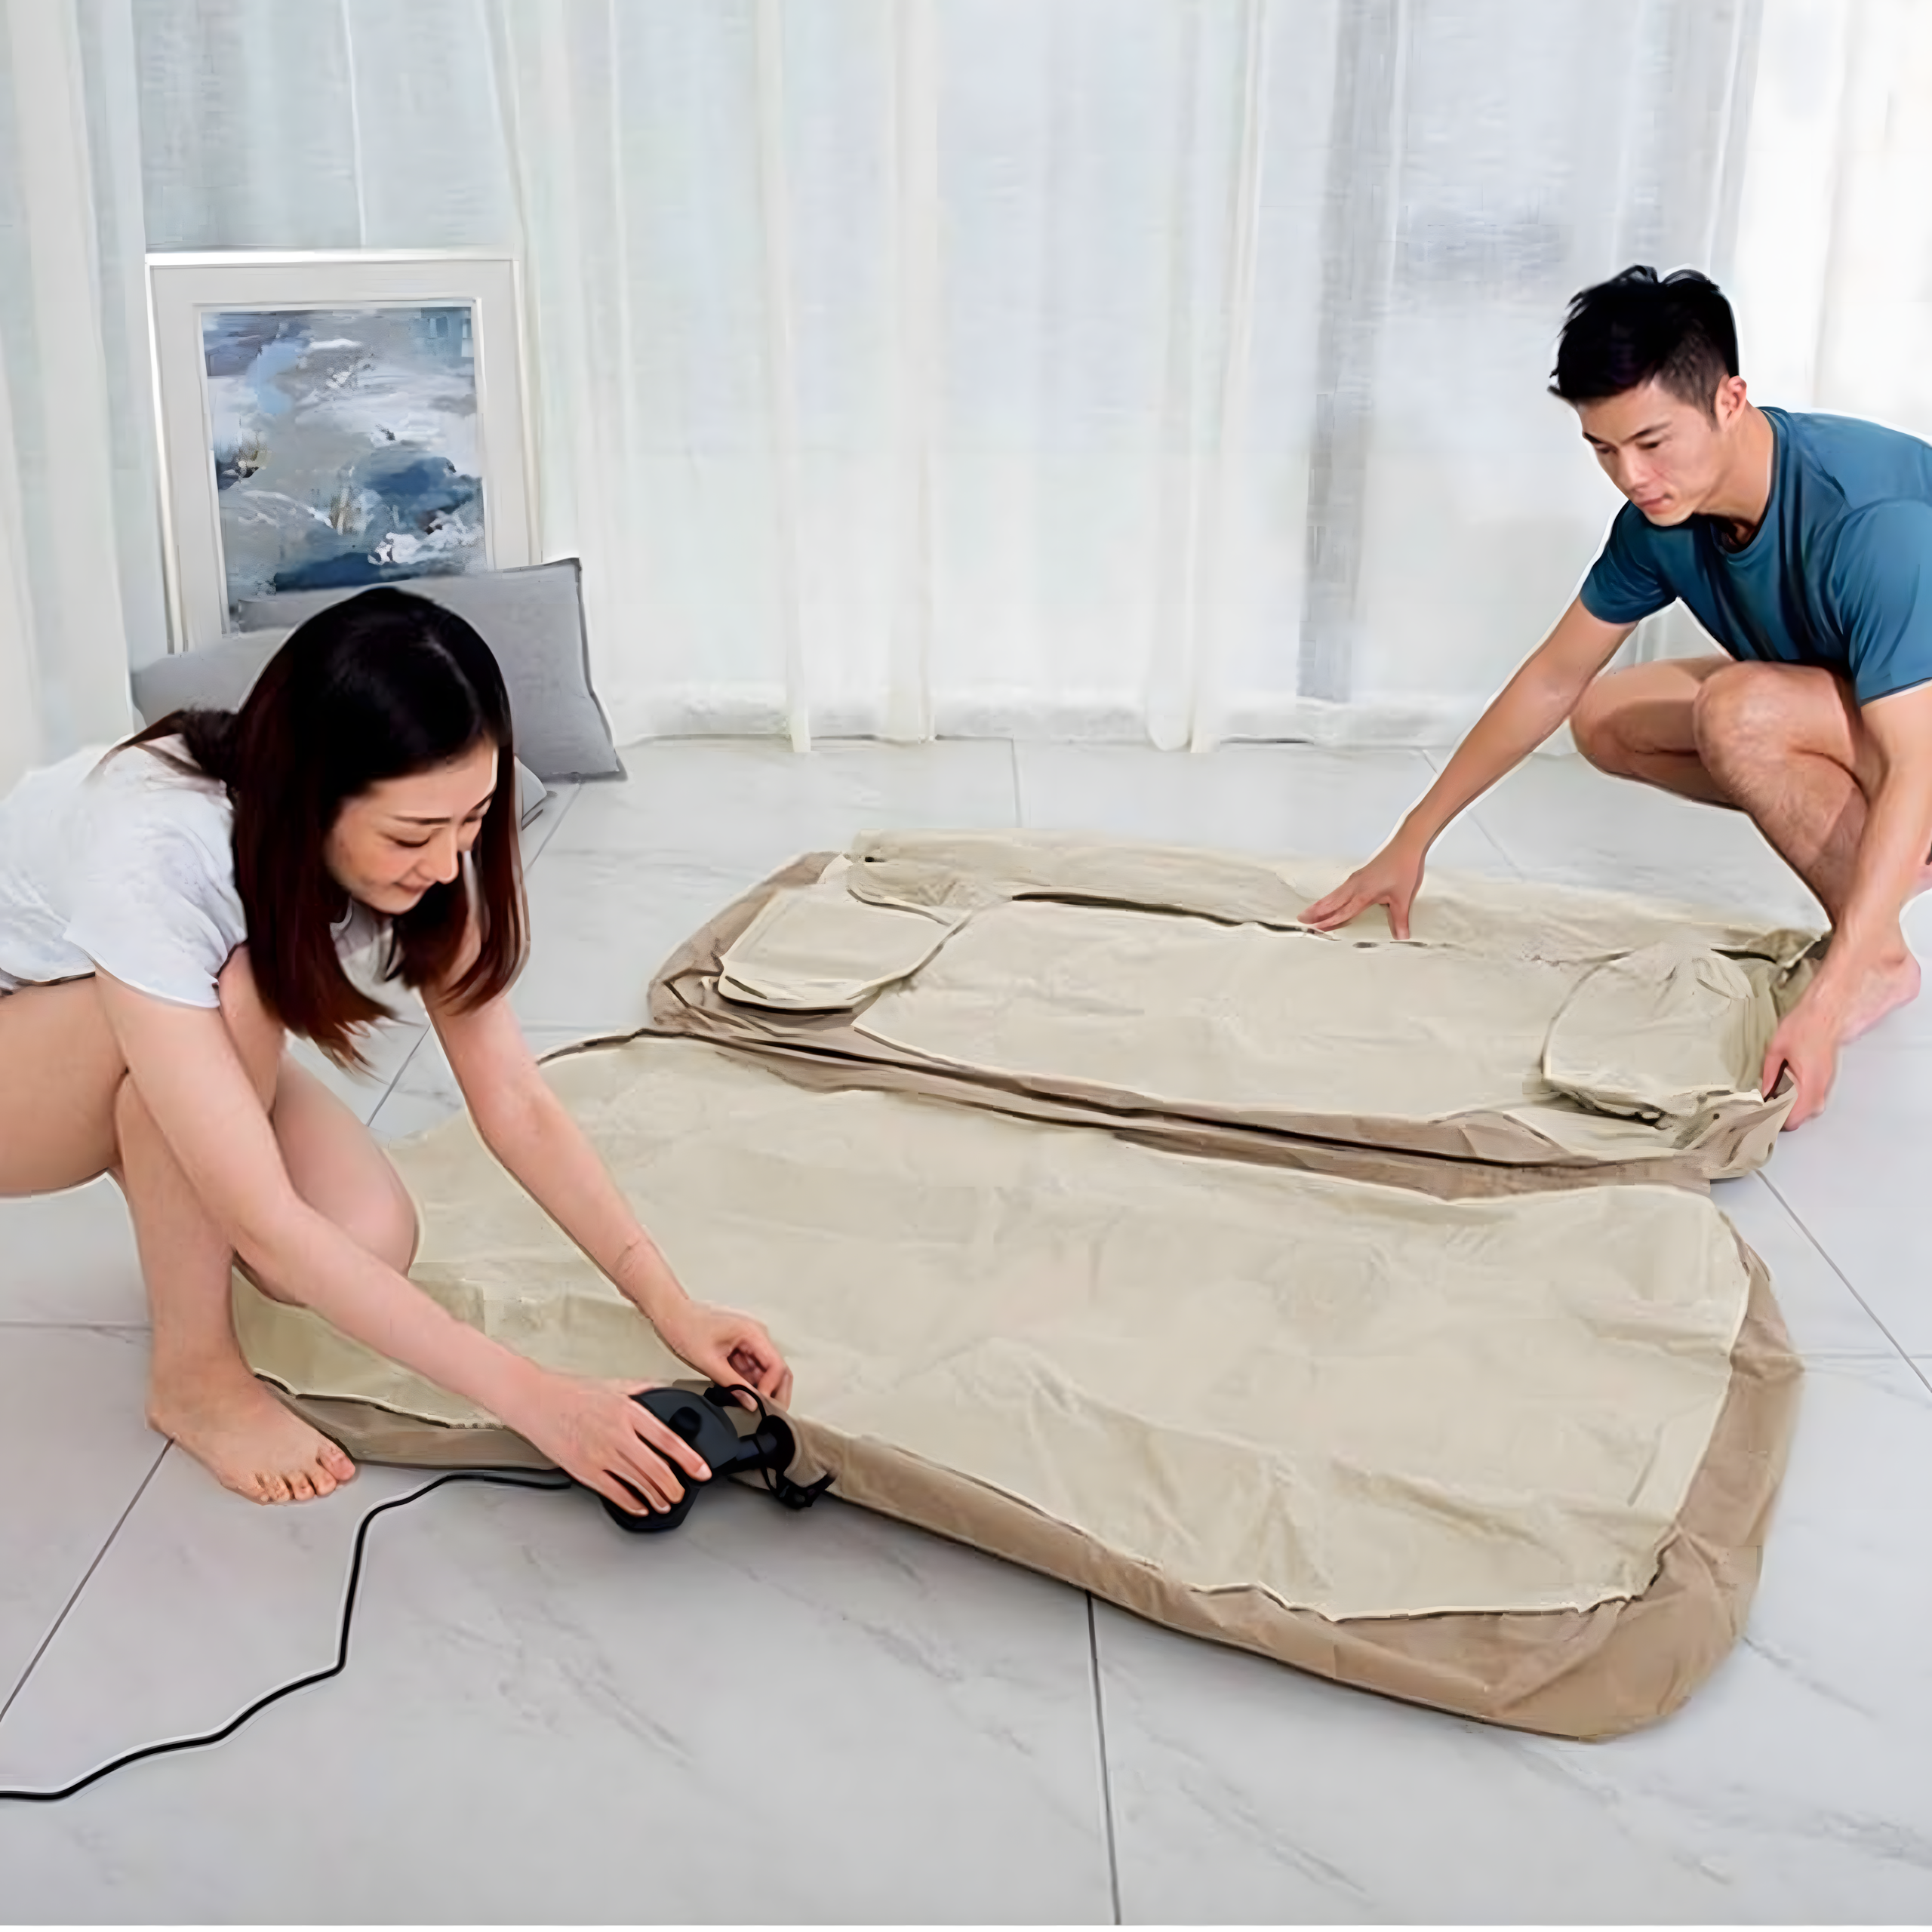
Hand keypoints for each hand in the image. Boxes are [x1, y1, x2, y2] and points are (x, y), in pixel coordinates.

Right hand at [509, 1371, 713, 1515]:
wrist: (535, 1400)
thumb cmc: (571, 1391)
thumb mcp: (616, 1383)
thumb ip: (644, 1389)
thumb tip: (665, 1392)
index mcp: (629, 1411)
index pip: (668, 1440)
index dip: (690, 1459)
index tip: (702, 1471)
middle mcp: (618, 1433)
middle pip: (656, 1468)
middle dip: (674, 1486)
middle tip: (682, 1493)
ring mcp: (600, 1454)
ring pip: (638, 1483)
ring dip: (657, 1497)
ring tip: (665, 1503)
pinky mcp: (583, 1470)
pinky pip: (614, 1493)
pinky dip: (631, 1503)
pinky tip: (639, 1506)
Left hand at [654, 1299, 794, 1409]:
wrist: (672, 1314)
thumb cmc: (687, 1330)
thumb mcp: (709, 1362)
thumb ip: (733, 1384)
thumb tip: (752, 1405)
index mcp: (753, 1333)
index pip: (777, 1366)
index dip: (771, 1389)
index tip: (761, 1406)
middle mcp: (757, 1335)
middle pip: (778, 1368)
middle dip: (775, 1392)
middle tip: (768, 1413)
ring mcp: (751, 1340)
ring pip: (766, 1370)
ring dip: (762, 1388)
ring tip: (752, 1407)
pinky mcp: (742, 1346)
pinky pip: (752, 1367)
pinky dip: (750, 1382)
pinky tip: (742, 1394)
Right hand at [1302, 839, 1425, 939]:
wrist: (1405, 846)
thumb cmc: (1403, 869)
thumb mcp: (1403, 898)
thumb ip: (1399, 919)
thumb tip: (1401, 937)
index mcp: (1363, 893)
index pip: (1343, 912)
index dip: (1330, 922)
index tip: (1317, 929)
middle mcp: (1355, 886)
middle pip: (1331, 902)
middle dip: (1316, 912)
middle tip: (1301, 920)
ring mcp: (1355, 879)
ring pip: (1334, 895)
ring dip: (1320, 905)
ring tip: (1309, 912)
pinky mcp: (1359, 875)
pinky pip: (1339, 890)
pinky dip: (1330, 898)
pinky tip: (1330, 900)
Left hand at [1761, 993, 1847, 1128]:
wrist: (1827, 1014)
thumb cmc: (1803, 1027)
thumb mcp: (1777, 1049)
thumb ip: (1769, 1073)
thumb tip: (1764, 1092)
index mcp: (1809, 1081)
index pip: (1797, 1116)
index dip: (1780, 1121)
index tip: (1766, 1118)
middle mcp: (1821, 1085)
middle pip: (1806, 1115)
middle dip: (1787, 1116)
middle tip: (1768, 1110)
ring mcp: (1826, 1082)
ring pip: (1812, 1107)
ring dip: (1796, 1108)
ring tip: (1775, 1102)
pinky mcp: (1826, 1077)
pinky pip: (1815, 1097)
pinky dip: (1802, 1099)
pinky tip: (1787, 1091)